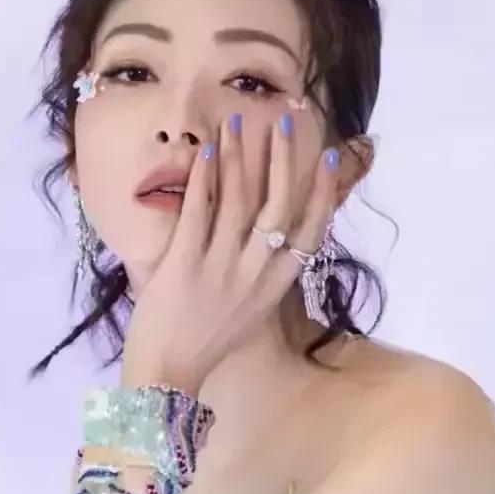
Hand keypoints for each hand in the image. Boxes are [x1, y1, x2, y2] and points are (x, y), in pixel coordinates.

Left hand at [120, 108, 340, 394]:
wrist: (166, 374)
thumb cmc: (207, 341)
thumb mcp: (251, 310)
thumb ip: (264, 273)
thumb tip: (274, 233)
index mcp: (276, 286)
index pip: (313, 231)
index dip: (323, 191)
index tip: (328, 157)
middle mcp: (255, 275)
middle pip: (280, 205)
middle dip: (284, 157)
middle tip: (285, 119)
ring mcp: (221, 268)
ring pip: (240, 200)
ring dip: (241, 155)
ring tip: (238, 121)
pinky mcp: (184, 264)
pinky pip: (199, 211)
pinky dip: (206, 177)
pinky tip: (209, 149)